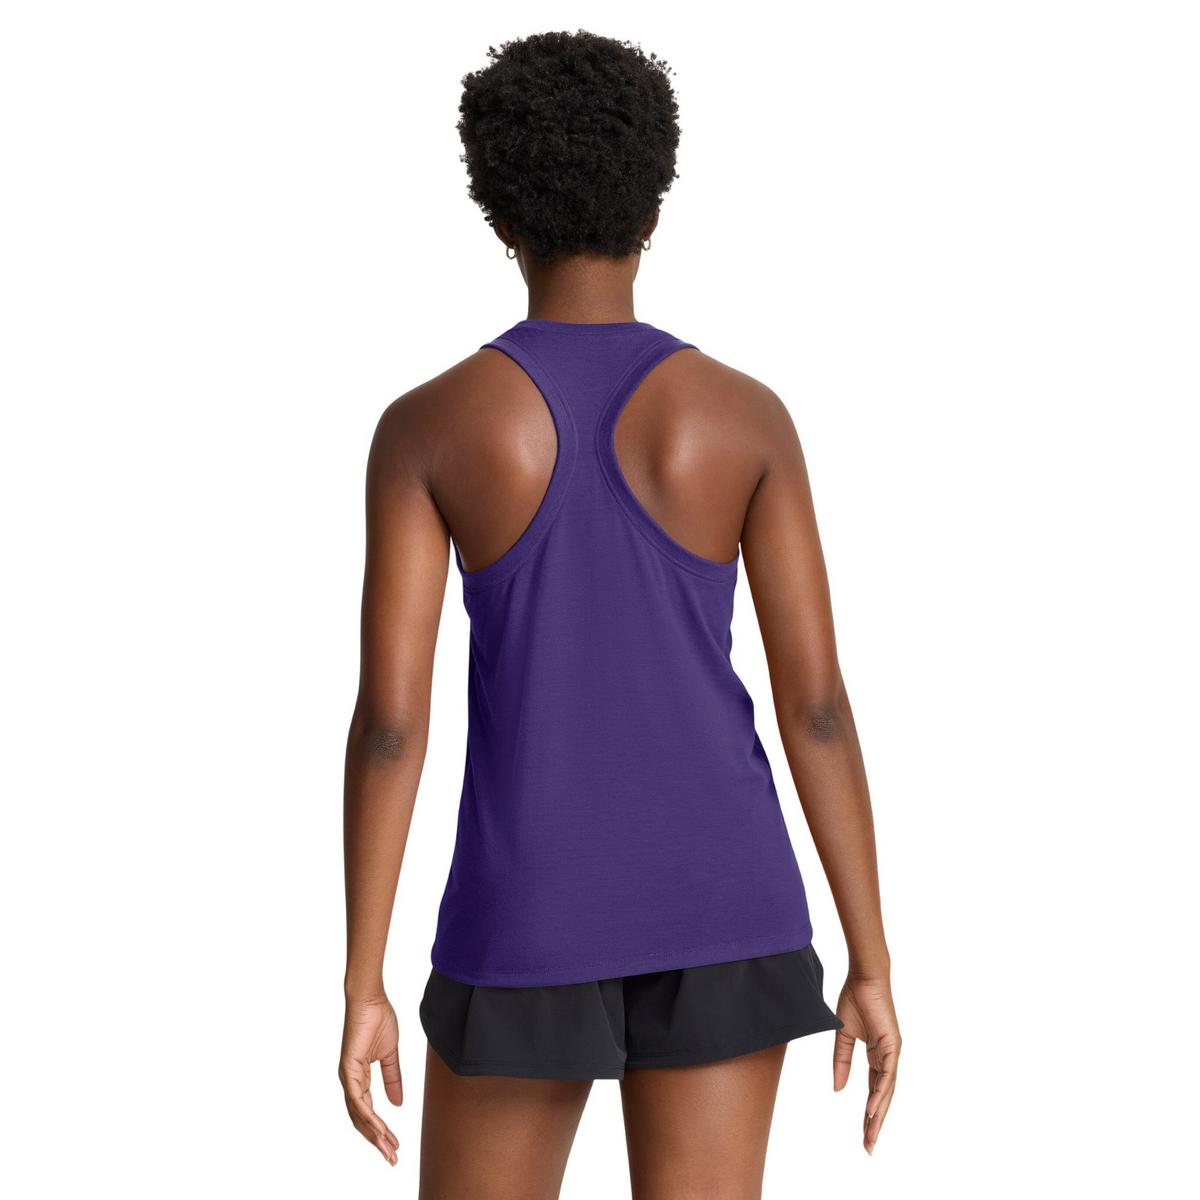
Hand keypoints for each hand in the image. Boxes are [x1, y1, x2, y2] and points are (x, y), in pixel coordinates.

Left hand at [338, 994, 402, 1164]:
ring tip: (388, 1147)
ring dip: (374, 1133)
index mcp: (359, 1078)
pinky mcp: (348, 1068)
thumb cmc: (378, 1020)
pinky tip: (378, 1127)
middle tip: (392, 1157)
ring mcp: (347, 1076)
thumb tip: (398, 1103)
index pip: (368, 1112)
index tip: (394, 1145)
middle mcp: (350, 1081)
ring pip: (358, 1114)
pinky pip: (357, 1098)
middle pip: (361, 1119)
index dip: (380, 1130)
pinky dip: (368, 1115)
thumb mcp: (391, 1055)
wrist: (371, 999)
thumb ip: (392, 1078)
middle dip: (377, 1140)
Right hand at [832, 975, 900, 1154]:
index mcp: (876, 1056)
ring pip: (887, 1090)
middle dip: (875, 1122)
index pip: (873, 1090)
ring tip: (871, 1134)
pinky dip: (881, 1093)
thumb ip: (841, 1062)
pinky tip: (875, 1109)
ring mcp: (892, 1053)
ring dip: (879, 1114)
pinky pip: (887, 1074)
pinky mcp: (893, 1045)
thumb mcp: (842, 1035)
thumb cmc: (854, 999)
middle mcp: (887, 1058)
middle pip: (882, 1097)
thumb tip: (838, 1089)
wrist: (863, 977)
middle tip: (868, 1146)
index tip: (863, 1134)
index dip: (867, 1113)